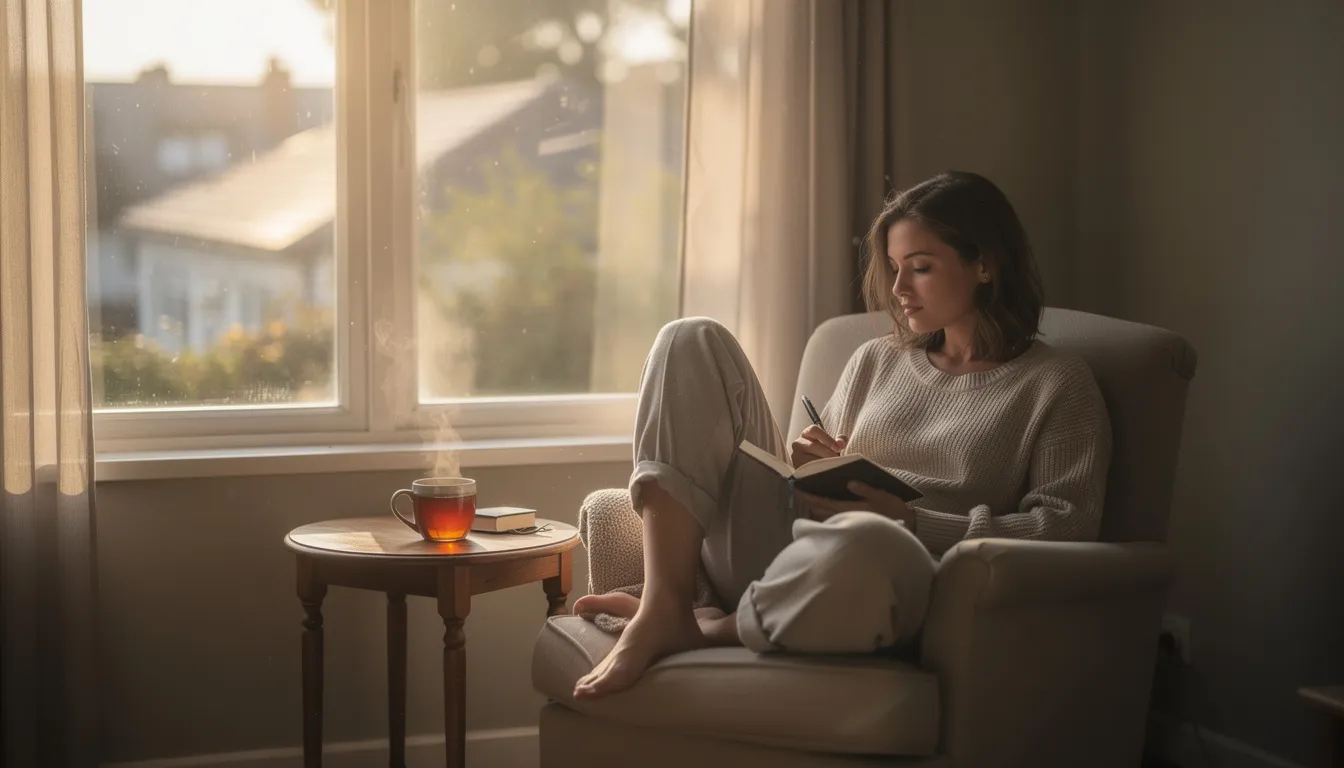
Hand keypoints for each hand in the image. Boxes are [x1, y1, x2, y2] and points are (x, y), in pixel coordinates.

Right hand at [790, 425, 846, 468]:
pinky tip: (825, 472)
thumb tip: (841, 443)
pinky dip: (818, 471)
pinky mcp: (796, 468)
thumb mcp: (833, 444)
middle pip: (812, 446)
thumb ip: (839, 441)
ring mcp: (795, 456)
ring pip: (809, 459)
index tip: (838, 448)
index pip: (814, 430)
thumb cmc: (824, 452)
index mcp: (807, 434)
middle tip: (837, 460)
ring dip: (823, 463)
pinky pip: (807, 470)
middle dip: (827, 453)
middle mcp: (798, 443)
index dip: (826, 438)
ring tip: (832, 467)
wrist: (814, 467)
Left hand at [796, 481, 914, 527]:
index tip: (797, 489)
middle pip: (820, 510)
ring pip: (825, 516)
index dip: (808, 495)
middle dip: (809, 501)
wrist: (905, 528)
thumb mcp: (881, 496)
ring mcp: (848, 524)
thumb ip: (864, 489)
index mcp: (849, 509)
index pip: (822, 502)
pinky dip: (825, 512)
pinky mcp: (852, 527)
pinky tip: (826, 507)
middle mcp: (845, 518)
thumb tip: (849, 482)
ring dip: (816, 507)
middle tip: (799, 491)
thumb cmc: (893, 511)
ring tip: (810, 497)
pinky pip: (833, 520)